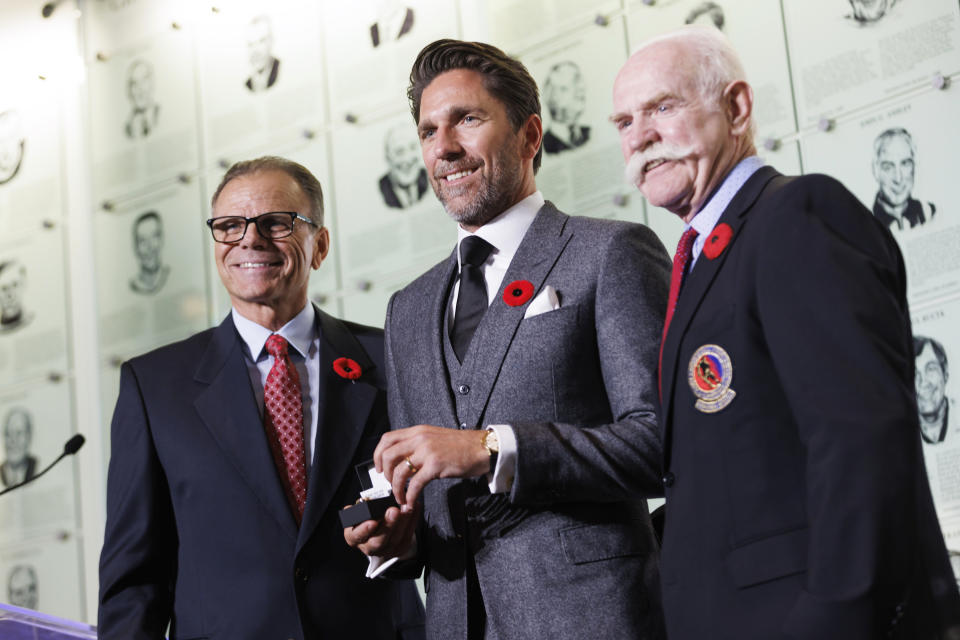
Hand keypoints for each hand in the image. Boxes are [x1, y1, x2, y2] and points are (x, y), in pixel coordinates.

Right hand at [343, 502, 419, 557]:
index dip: (364, 530)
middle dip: (388, 525)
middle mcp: (367, 547)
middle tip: (394, 511)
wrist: (378, 526)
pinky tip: (415, 509)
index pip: (356, 536)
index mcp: (353, 537)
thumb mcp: (360, 510)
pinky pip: (407, 537)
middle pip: (378, 541)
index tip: (372, 521)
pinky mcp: (397, 550)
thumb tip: (366, 500)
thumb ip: (361, 507)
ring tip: (407, 507)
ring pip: (395, 540)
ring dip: (403, 522)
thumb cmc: (367, 516)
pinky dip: (412, 522)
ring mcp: (383, 551)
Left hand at [374, 425, 491, 506]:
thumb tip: (402, 460)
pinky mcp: (435, 466)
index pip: (387, 439)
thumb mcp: (434, 438)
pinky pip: (414, 484)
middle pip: (388, 456)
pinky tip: (411, 502)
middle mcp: (419, 439)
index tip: (378, 468)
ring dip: (396, 489)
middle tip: (390, 484)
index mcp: (418, 431)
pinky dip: (409, 496)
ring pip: (398, 472)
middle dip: (384, 474)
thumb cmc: (461, 446)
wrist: (482, 448)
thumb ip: (418, 445)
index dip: (377, 455)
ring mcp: (427, 452)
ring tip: (401, 498)